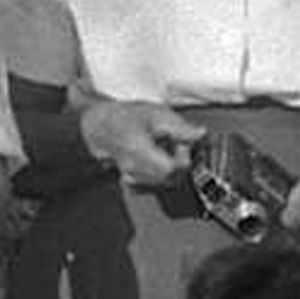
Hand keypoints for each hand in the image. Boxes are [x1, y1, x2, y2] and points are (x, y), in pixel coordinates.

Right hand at [76, 97, 196, 186]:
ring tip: (165, 149)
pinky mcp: (131, 181)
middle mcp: (134, 169)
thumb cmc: (124, 116)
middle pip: (171, 179)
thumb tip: (202, 135)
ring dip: (171, 168)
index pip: (173, 168)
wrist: (98, 125)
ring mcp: (131, 177)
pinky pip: (153, 184)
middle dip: (180, 163)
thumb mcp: (156, 114)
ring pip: (163, 183)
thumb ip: (180, 127)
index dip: (184, 157)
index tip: (182, 143)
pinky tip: (156, 159)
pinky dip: (160, 174)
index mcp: (140, 151)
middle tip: (176, 145)